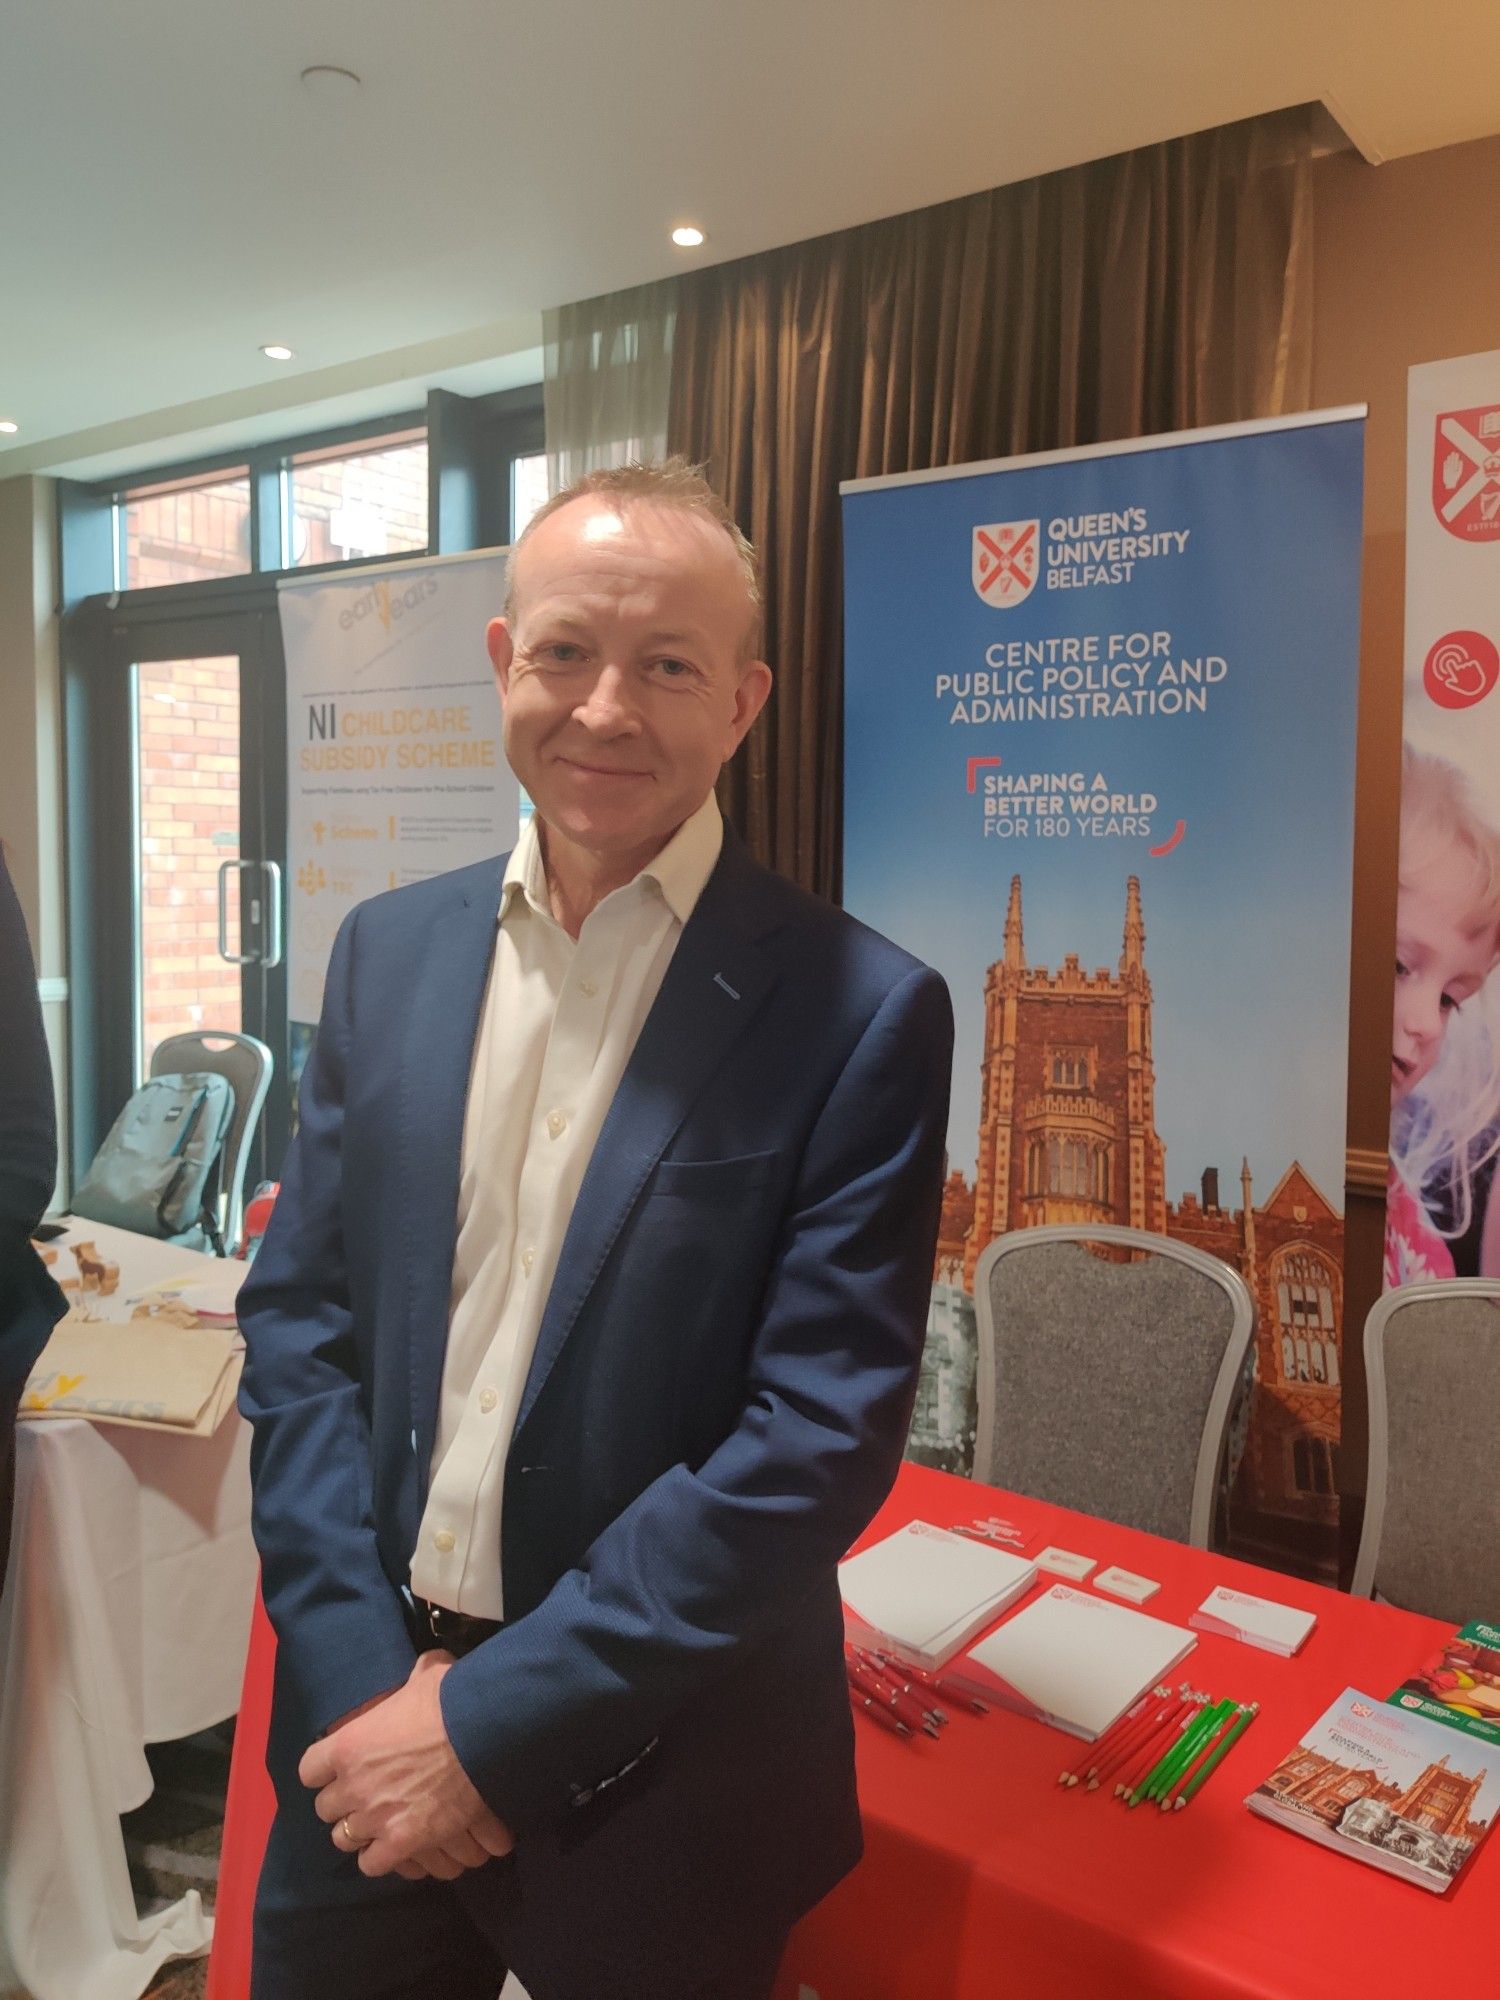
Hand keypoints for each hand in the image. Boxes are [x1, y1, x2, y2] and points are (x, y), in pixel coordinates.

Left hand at [299, 1650, 514, 1878]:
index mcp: (347, 1745)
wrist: (480, 1737)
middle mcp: (352, 1785)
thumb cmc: (449, 1702)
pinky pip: (370, 1864)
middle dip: (343, 1803)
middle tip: (365, 1796)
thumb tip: (427, 1665)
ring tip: (379, 1823)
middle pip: (325, 1808)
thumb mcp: (426, 1676)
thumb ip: (414, 1675)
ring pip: (343, 1839)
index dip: (324, 1771)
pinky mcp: (399, 1843)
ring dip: (358, 1832)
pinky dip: (380, 1858)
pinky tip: (394, 1846)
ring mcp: (373, 1818)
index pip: (309, 1769)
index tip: (340, 1767)